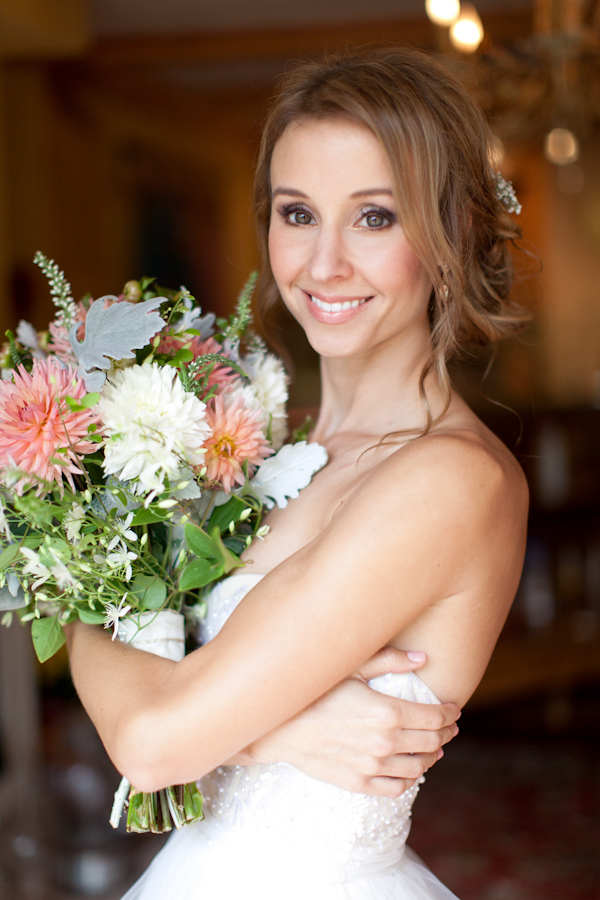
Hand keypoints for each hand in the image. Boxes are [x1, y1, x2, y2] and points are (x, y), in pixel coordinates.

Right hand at [231, 646, 459, 797]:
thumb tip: (423, 658)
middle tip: (449, 726)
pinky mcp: (358, 783)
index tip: (453, 709)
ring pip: (418, 766)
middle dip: (445, 732)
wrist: (279, 727)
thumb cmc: (314, 691)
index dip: (449, 713)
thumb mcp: (351, 668)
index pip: (434, 717)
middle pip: (431, 741)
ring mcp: (372, 767)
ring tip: (434, 747)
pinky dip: (410, 778)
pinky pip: (396, 787)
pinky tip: (411, 768)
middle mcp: (384, 743)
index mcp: (386, 712)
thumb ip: (389, 661)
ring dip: (432, 755)